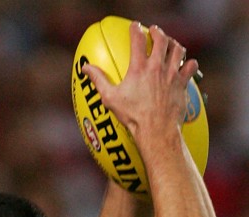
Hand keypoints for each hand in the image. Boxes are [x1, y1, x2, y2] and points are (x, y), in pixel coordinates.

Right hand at [84, 22, 197, 144]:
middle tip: (154, 31)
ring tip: (171, 44)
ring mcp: (172, 74)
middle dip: (158, 32)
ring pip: (178, 49)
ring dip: (174, 44)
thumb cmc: (133, 117)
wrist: (156, 130)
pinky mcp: (182, 84)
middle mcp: (157, 67)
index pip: (138, 40)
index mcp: (139, 68)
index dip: (135, 29)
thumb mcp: (111, 99)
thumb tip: (86, 68)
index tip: (134, 27)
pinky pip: (191, 66)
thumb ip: (99, 80)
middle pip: (162, 39)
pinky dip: (189, 63)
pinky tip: (186, 64)